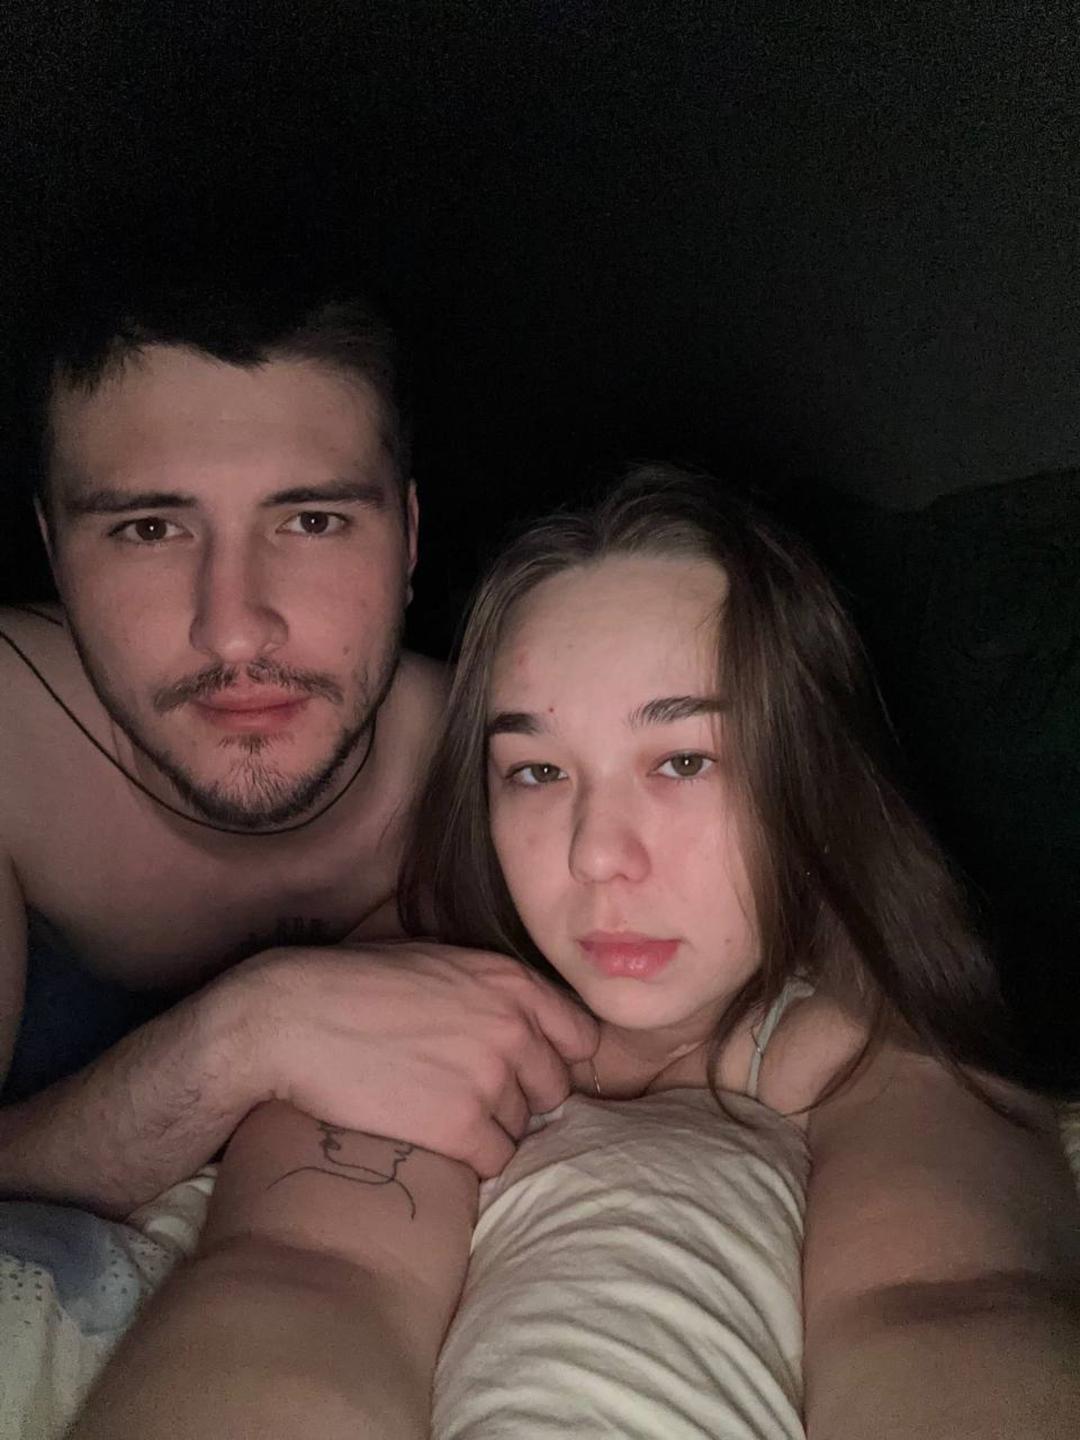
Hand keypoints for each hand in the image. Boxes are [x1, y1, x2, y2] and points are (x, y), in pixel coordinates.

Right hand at [228, 941, 597, 1176]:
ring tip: (439, 1112)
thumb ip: (489, 988)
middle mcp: (513, 1028)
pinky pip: (495, 1161)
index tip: (529, 1070)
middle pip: (554, 1088)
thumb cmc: (354, 984)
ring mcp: (490, 1077)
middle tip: (474, 1097)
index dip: (556, 1057)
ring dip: (489, 1129)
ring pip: (523, 1128)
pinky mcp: (460, 1126)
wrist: (293, 1017)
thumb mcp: (437, 960)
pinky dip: (470, 1160)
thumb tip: (520, 1013)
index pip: (580, 1035)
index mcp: (511, 982)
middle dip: (522, 1098)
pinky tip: (434, 1141)